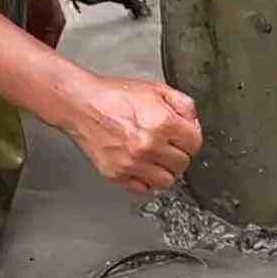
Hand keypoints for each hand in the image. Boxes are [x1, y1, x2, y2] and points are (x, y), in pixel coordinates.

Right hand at [64, 74, 202, 193]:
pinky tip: (141, 165)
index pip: (195, 143)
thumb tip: (193, 122)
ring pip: (166, 182)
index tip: (183, 136)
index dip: (191, 138)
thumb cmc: (114, 96)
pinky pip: (143, 189)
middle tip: (168, 146)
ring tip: (156, 157)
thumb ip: (182, 104)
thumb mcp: (155, 89)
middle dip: (179, 154)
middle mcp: (148, 145)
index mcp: (162, 122)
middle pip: (183, 164)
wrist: (81, 105)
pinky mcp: (117, 175)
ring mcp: (132, 163)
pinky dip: (145, 180)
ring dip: (164, 170)